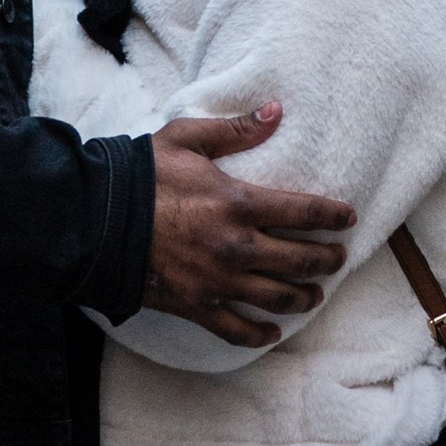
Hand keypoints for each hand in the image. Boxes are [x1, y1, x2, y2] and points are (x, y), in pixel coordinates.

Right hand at [143, 105, 355, 349]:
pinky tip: (273, 333)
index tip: (348, 218)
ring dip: (304, 297)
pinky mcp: (197, 306)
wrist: (97, 222)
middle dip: (327, 260)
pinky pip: (237, 330)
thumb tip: (276, 111)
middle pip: (300, 261)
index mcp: (239, 203)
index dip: (332, 216)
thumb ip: (236, 129)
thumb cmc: (141, 176)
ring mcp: (218, 282)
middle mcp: (237, 247)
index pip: (303, 212)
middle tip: (338, 258)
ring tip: (316, 295)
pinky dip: (260, 335)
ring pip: (277, 298)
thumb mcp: (187, 139)